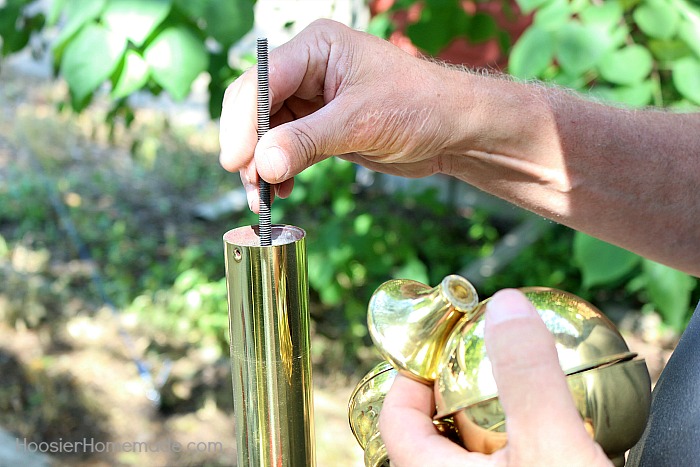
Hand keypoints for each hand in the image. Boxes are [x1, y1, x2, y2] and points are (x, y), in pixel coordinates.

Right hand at [219, 19, 476, 211]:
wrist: (454, 130)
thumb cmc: (419, 106)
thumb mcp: (360, 121)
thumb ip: (307, 141)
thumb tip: (261, 165)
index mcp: (316, 49)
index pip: (262, 79)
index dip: (243, 121)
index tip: (237, 161)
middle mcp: (308, 70)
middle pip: (256, 105)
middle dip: (249, 145)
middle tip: (250, 183)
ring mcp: (312, 100)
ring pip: (266, 131)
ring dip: (260, 164)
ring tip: (264, 196)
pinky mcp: (321, 128)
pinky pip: (285, 148)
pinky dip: (279, 170)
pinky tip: (282, 189)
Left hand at [378, 289, 611, 466]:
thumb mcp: (551, 446)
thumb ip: (527, 376)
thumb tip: (506, 303)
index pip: (396, 418)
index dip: (410, 374)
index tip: (440, 344)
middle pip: (433, 430)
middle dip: (455, 388)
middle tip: (486, 358)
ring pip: (471, 451)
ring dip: (491, 417)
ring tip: (522, 388)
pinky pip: (507, 462)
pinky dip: (522, 441)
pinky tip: (559, 430)